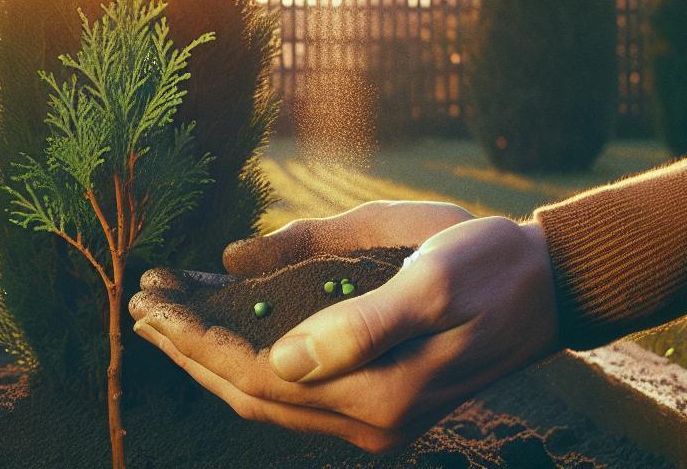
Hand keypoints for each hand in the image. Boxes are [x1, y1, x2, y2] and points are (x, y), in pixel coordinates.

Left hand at [129, 200, 560, 454]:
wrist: (546, 285)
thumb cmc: (487, 265)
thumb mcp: (430, 279)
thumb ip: (359, 324)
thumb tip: (279, 356)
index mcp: (378, 392)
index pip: (257, 373)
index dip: (196, 339)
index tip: (149, 301)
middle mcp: (369, 420)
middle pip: (250, 391)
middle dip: (189, 349)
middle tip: (140, 304)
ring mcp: (373, 416)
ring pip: (267, 394)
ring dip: (212, 355)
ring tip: (168, 313)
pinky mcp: (378, 396)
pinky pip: (294, 386)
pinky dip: (249, 357)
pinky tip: (227, 324)